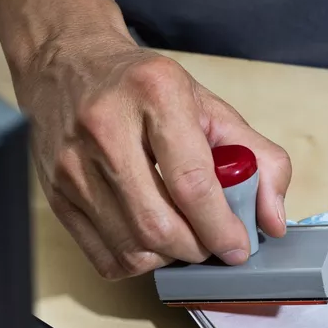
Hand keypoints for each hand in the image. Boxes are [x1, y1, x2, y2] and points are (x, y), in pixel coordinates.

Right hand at [15, 33, 290, 278]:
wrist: (71, 65)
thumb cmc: (147, 91)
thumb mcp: (213, 110)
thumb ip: (261, 161)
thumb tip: (272, 222)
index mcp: (156, 95)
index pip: (193, 183)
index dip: (222, 228)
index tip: (239, 247)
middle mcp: (105, 128)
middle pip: (159, 225)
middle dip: (198, 249)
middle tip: (213, 243)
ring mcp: (72, 165)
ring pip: (132, 248)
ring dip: (170, 258)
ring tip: (184, 238)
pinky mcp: (55, 196)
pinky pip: (105, 257)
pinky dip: (139, 262)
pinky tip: (151, 241)